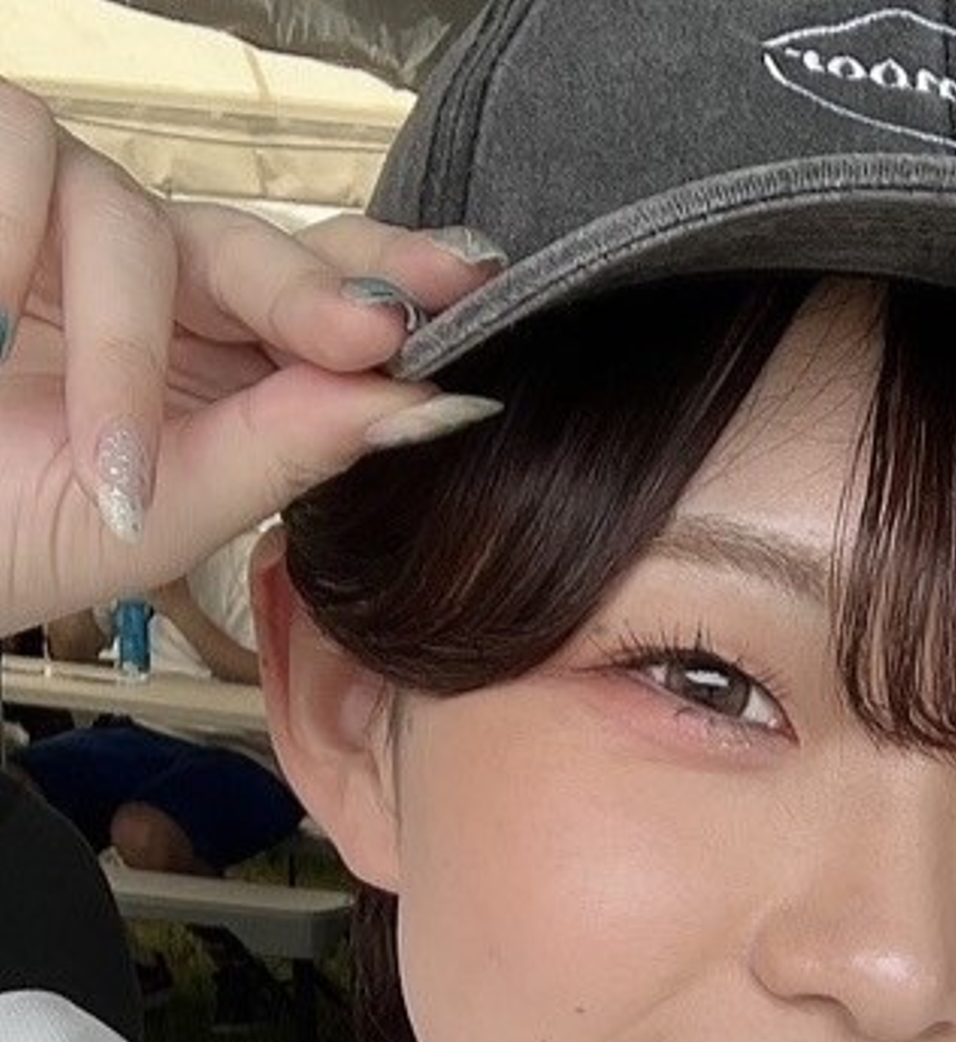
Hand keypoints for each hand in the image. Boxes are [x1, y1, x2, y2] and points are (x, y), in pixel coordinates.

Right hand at [0, 80, 503, 633]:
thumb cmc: (23, 530)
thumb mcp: (167, 510)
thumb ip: (288, 451)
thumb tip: (429, 406)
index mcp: (225, 355)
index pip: (327, 294)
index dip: (398, 287)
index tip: (472, 295)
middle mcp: (163, 279)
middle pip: (262, 240)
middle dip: (315, 291)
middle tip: (369, 335)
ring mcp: (71, 220)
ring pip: (136, 220)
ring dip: (122, 353)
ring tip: (102, 463)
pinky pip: (24, 162)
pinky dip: (6, 254)